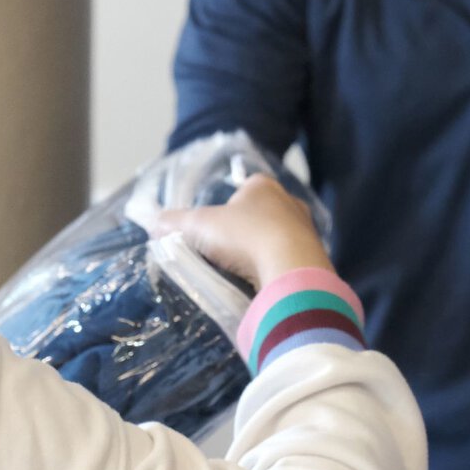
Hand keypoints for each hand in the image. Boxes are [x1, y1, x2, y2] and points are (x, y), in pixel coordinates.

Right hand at [155, 173, 333, 287]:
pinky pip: (290, 261)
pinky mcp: (316, 258)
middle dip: (245, 230)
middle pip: (261, 214)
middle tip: (226, 251)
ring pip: (278, 238)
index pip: (244, 188)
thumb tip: (154, 223)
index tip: (214, 228)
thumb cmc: (244, 235)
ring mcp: (307, 231)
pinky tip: (262, 282)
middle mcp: (290, 202)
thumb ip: (174, 222)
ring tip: (243, 271)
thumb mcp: (199, 225)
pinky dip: (276, 269)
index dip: (227, 206)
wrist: (291, 269)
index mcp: (264, 186)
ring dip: (262, 251)